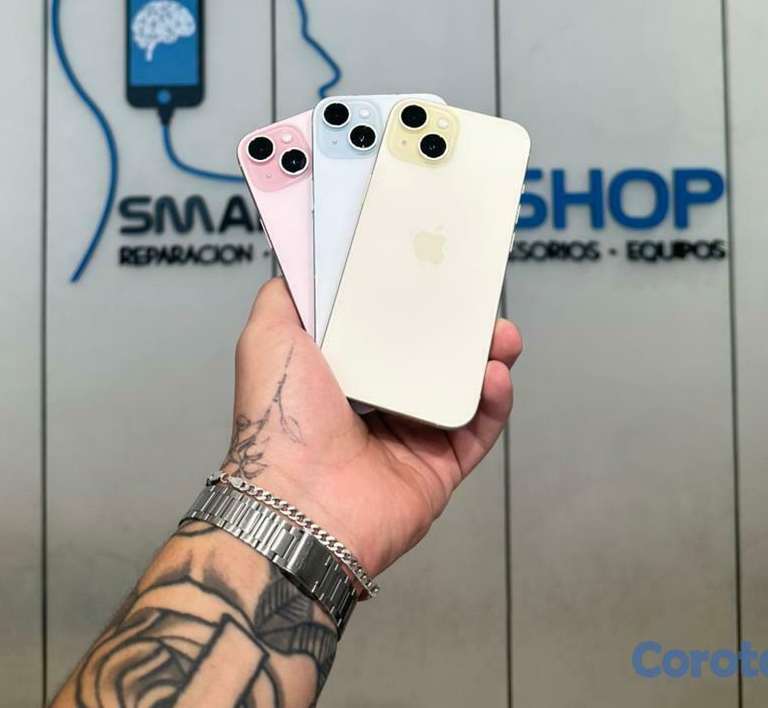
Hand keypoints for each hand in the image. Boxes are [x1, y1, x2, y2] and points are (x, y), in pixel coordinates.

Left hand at [222, 277, 522, 578]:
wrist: (298, 499)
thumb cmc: (278, 419)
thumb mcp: (267, 336)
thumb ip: (284, 296)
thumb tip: (304, 267)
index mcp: (339, 371)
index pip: (385, 326)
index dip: (412, 298)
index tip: (435, 269)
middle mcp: (376, 402)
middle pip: (432, 353)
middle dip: (460, 325)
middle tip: (479, 301)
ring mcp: (411, 435)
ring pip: (462, 388)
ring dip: (487, 357)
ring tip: (500, 335)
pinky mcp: (439, 467)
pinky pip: (478, 430)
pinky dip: (494, 402)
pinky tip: (494, 376)